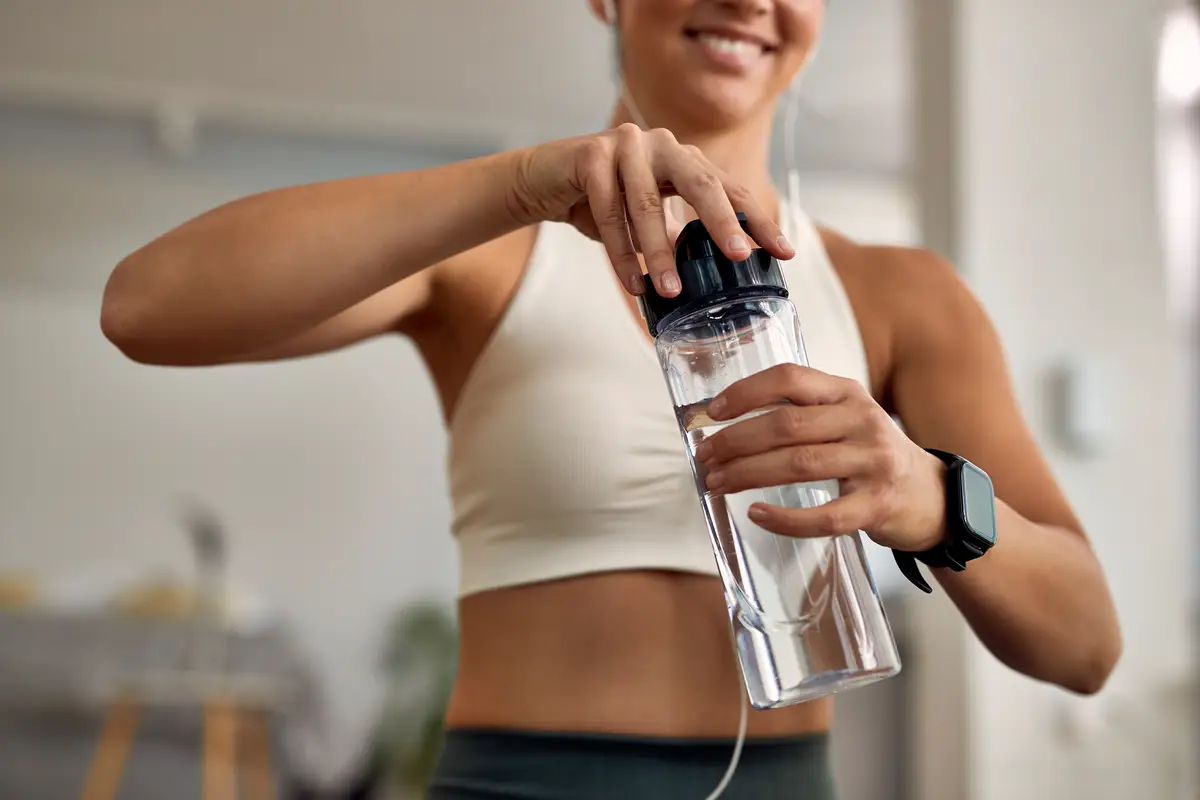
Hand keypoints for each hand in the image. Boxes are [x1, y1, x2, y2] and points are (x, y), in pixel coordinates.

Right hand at [508, 124, 794, 297]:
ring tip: (670, 291)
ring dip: (658, 253)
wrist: (543, 183)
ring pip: (648, 204)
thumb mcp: (647, 217)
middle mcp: (661, 145)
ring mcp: (625, 145)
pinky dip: (619, 251)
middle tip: (739, 256)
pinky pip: (609, 210)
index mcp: (684, 159)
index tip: (784, 251)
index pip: (731, 188)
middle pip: (700, 182)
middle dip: (722, 221)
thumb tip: (717, 274)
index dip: (758, 220)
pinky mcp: (590, 155)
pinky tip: (631, 282)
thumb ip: (679, 234)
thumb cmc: (601, 202)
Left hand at [692, 364, 948, 550]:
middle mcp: (862, 421)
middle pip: (787, 425)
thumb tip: (728, 424)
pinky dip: (785, 519)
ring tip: (717, 483)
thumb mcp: (845, 418)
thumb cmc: (870, 455)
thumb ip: (802, 413)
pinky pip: (824, 515)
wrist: (932, 496)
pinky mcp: (877, 505)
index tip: (712, 412)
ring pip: (799, 465)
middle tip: (705, 457)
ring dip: (748, 474)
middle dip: (736, 440)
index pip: (790, 378)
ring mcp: (873, 463)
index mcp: (847, 393)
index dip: (746, 392)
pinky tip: (757, 515)